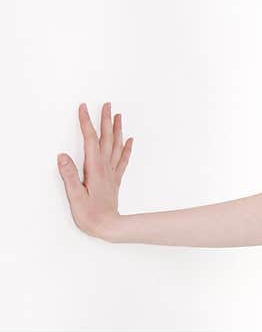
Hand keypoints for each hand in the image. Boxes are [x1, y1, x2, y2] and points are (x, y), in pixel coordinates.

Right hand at [57, 102, 132, 238]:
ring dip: (117, 129)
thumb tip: (62, 156)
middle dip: (105, 120)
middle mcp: (106, 167)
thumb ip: (69, 175)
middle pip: (106, 138)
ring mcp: (112, 172)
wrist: (110, 227)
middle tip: (107, 104)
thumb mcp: (75, 195)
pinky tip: (129, 140)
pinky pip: (122, 159)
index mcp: (95, 168)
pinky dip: (126, 147)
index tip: (83, 108)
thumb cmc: (90, 214)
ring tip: (118, 115)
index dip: (86, 122)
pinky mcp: (115, 179)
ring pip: (116, 145)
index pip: (90, 139)